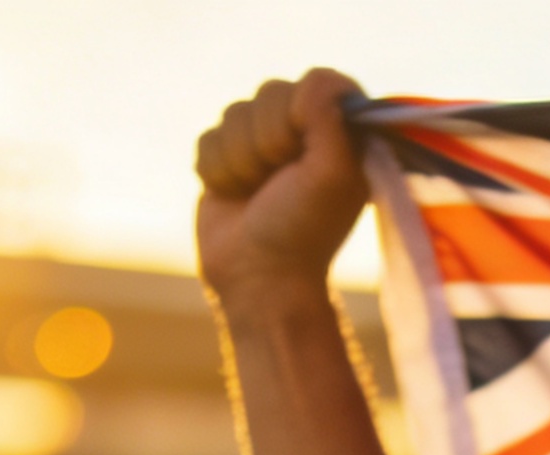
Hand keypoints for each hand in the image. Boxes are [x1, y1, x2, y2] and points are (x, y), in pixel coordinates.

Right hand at [195, 69, 369, 307]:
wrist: (258, 278)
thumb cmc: (303, 230)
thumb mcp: (331, 173)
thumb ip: (329, 116)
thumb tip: (316, 82)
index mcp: (341, 134)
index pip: (317, 82)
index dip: (303, 112)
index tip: (305, 150)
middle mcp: (304, 133)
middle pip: (271, 91)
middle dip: (268, 141)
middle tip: (281, 181)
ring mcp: (262, 144)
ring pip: (234, 113)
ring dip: (242, 160)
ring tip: (257, 194)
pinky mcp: (227, 159)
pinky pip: (208, 137)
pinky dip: (218, 170)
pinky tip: (235, 197)